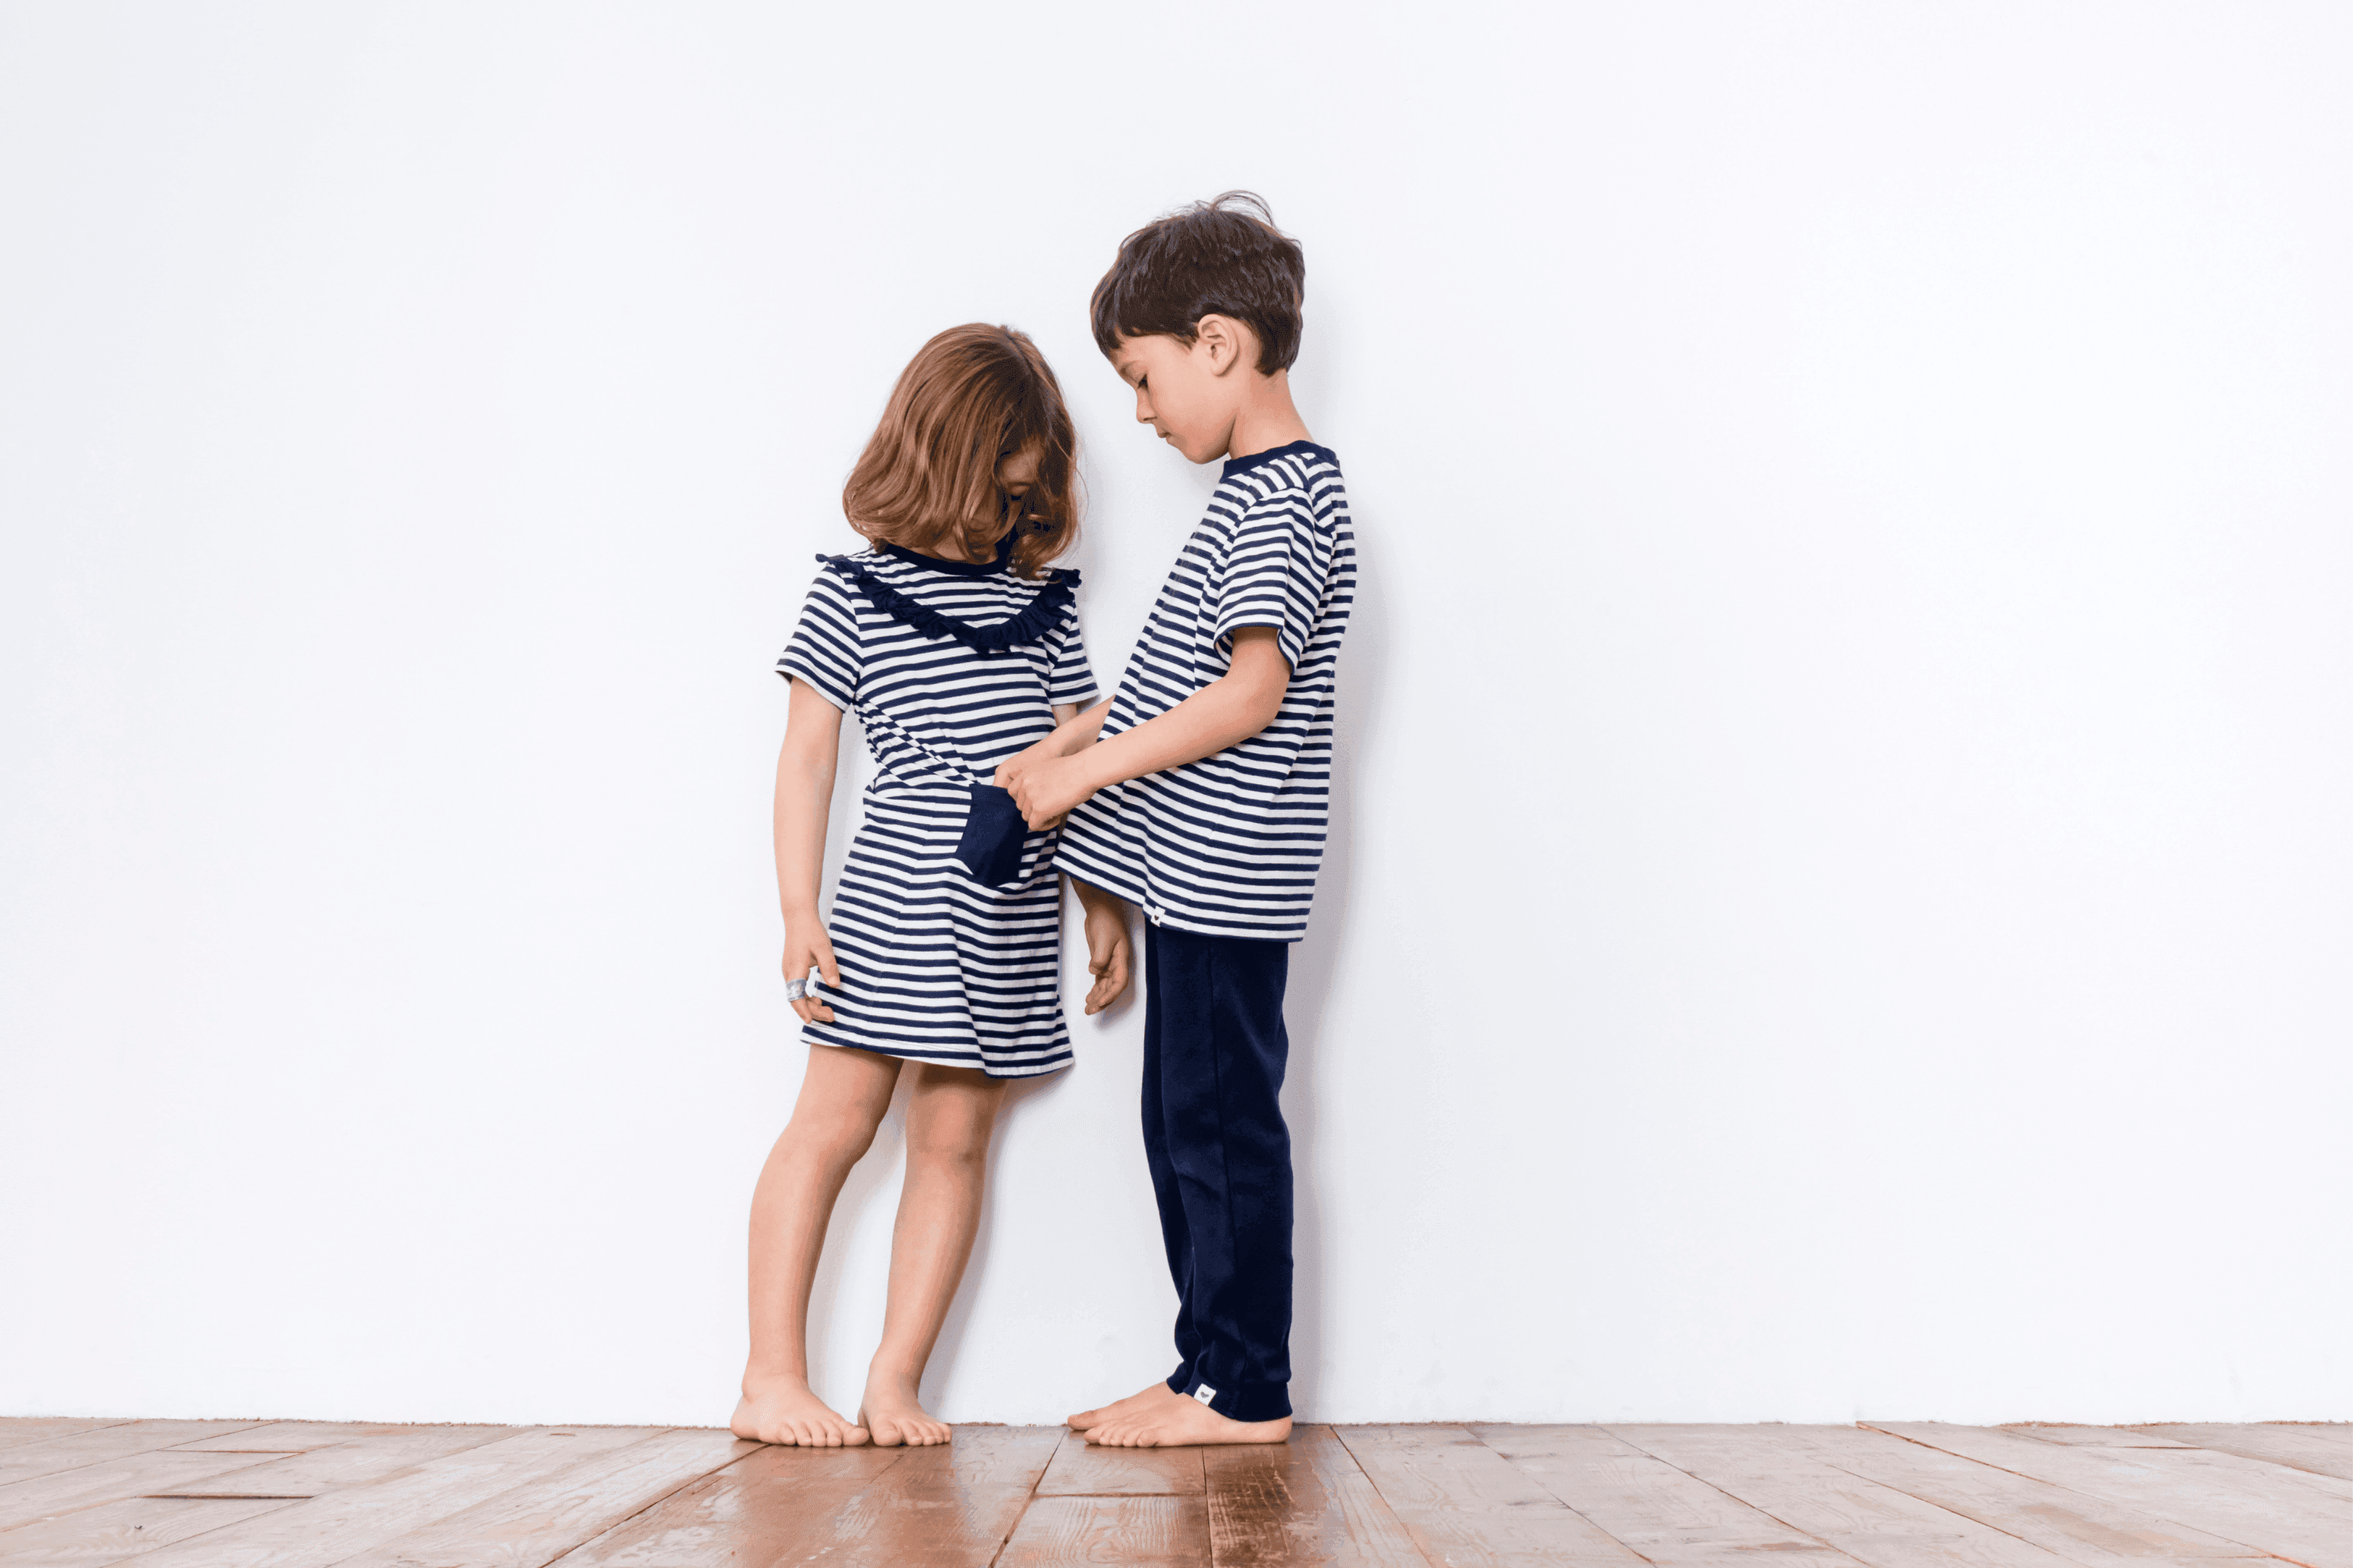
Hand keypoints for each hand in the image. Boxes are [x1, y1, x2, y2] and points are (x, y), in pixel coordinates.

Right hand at [782, 914, 840, 1023]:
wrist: (798, 917)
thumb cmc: (810, 931)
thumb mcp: (823, 948)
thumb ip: (829, 966)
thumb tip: (835, 986)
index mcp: (794, 969)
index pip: (795, 996)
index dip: (803, 1010)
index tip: (810, 1021)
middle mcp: (789, 973)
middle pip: (797, 999)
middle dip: (813, 1011)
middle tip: (831, 1015)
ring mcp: (789, 971)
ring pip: (797, 995)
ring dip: (810, 1005)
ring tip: (827, 1010)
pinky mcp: (793, 969)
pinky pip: (797, 989)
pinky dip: (807, 997)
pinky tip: (819, 999)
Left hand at [1003, 753, 1094, 830]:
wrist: (1086, 770)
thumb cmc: (1075, 769)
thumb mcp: (1049, 770)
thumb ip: (1037, 782)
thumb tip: (1036, 801)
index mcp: (1025, 772)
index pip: (1012, 792)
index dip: (1025, 799)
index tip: (1039, 800)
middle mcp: (1024, 784)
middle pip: (1020, 806)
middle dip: (1034, 809)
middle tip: (1052, 806)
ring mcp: (1031, 796)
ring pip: (1026, 817)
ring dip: (1040, 818)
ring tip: (1056, 811)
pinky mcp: (1039, 809)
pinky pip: (1034, 826)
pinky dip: (1045, 825)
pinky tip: (1058, 817)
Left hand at [1081, 897, 1131, 1014]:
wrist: (1101, 908)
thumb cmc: (1105, 920)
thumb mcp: (1102, 939)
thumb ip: (1099, 957)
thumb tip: (1095, 971)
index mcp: (1122, 959)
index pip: (1120, 982)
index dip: (1111, 994)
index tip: (1100, 1002)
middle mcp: (1117, 964)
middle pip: (1113, 988)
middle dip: (1103, 1001)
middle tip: (1090, 1011)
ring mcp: (1110, 963)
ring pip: (1106, 986)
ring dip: (1098, 998)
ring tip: (1088, 1009)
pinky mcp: (1101, 961)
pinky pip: (1100, 980)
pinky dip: (1095, 990)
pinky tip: (1089, 997)